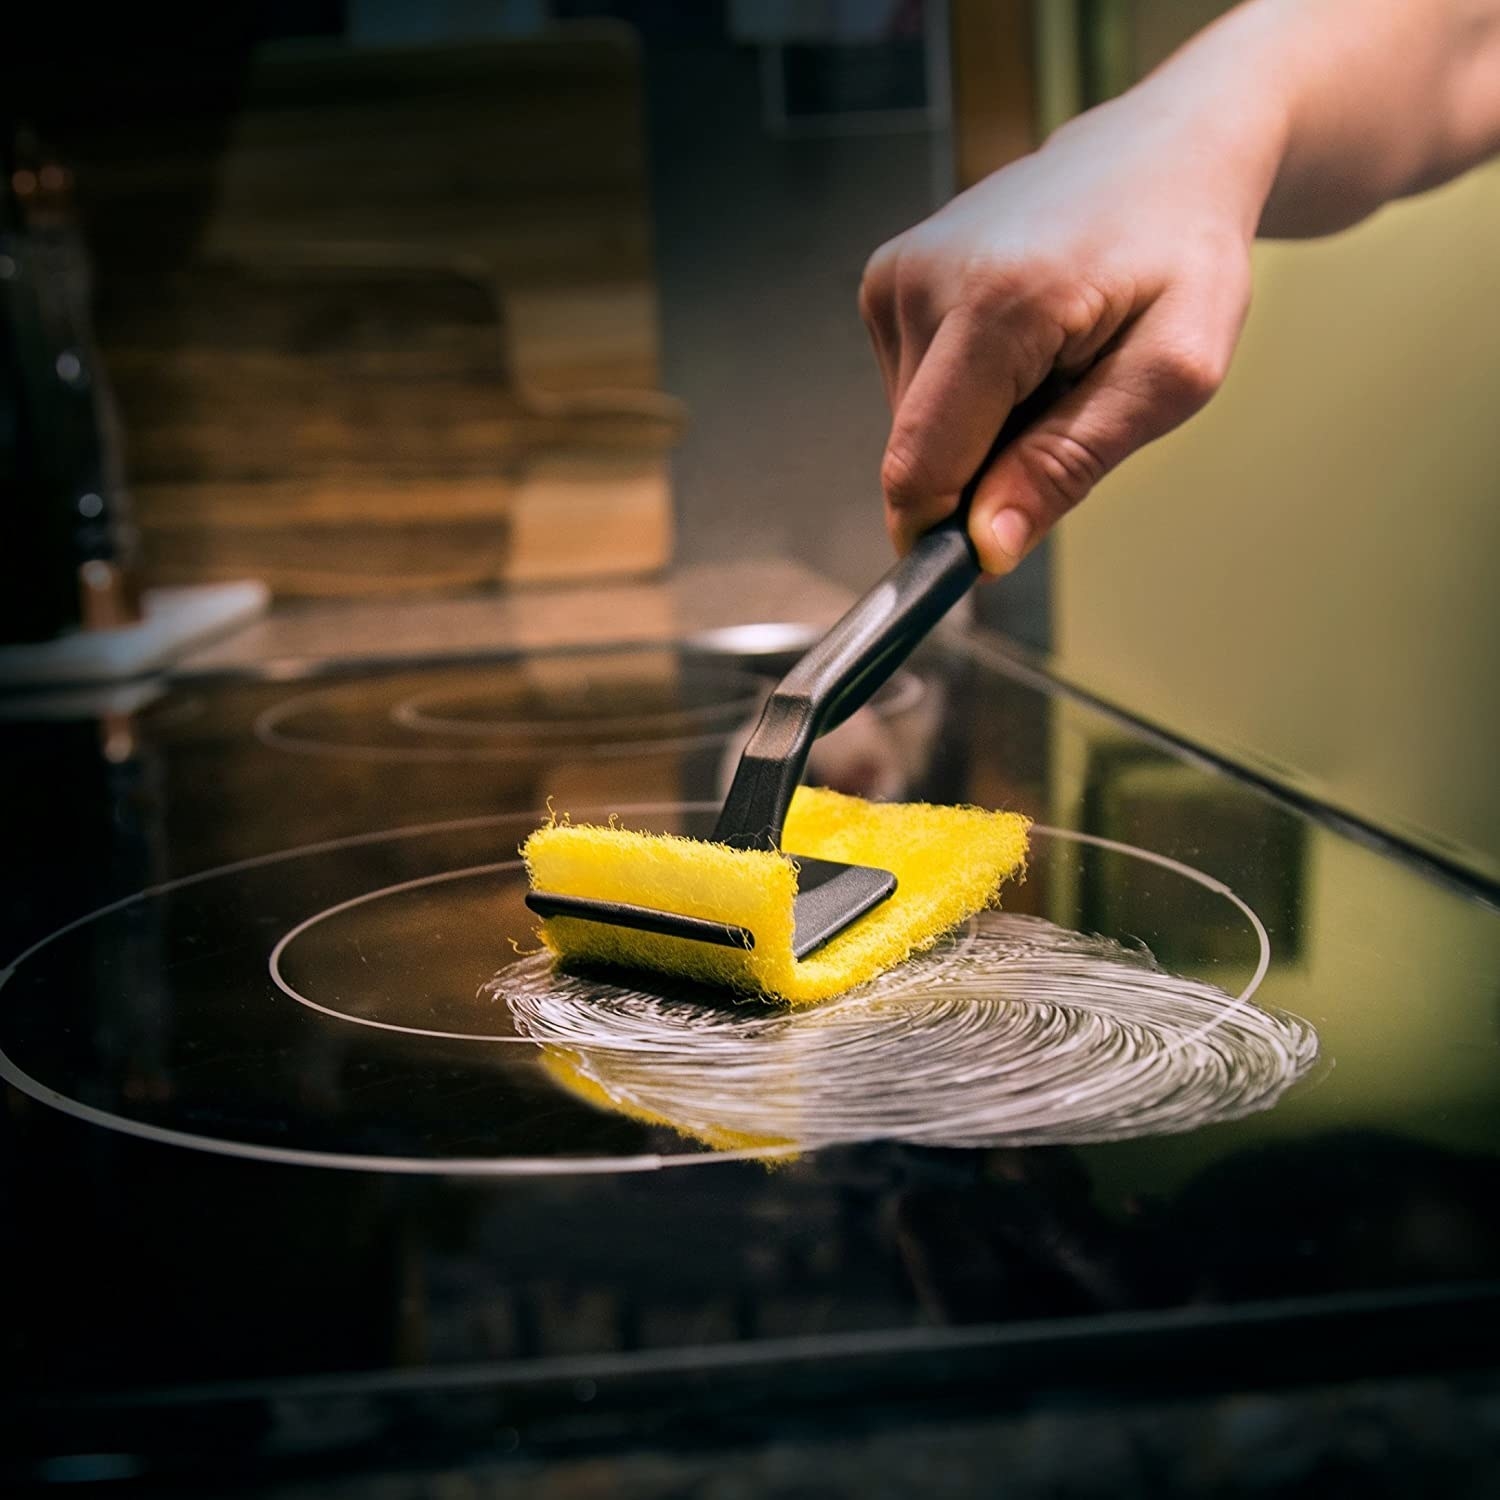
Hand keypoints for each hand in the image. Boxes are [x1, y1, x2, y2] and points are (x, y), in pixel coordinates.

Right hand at [860, 82, 1276, 572]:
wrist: (1166, 152)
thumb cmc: (1184, 253)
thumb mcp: (1172, 374)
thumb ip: (1070, 462)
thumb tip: (987, 544)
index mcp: (994, 299)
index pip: (921, 467)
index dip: (948, 532)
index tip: (995, 549)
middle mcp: (922, 279)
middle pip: (916, 456)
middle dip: (986, 469)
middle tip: (1067, 408)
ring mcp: (894, 276)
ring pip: (913, 430)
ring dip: (982, 430)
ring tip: (1051, 366)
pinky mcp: (886, 282)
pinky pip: (914, 392)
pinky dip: (968, 395)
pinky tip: (1021, 345)